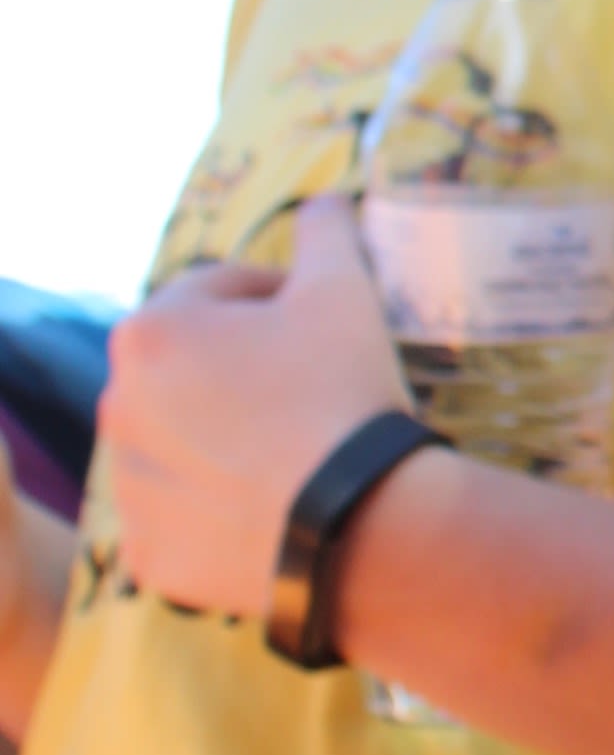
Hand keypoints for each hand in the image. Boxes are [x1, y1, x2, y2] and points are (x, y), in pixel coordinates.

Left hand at [100, 195, 410, 622]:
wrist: (356, 521)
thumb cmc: (341, 390)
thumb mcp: (344, 290)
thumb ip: (325, 233)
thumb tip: (325, 200)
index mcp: (149, 332)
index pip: (216, 293)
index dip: (276, 297)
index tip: (318, 321)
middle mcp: (116, 406)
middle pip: (190, 369)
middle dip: (239, 368)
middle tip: (308, 385)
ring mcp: (127, 487)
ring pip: (179, 442)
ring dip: (221, 435)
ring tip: (291, 450)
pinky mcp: (145, 554)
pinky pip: (179, 515)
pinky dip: (214, 507)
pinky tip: (269, 504)